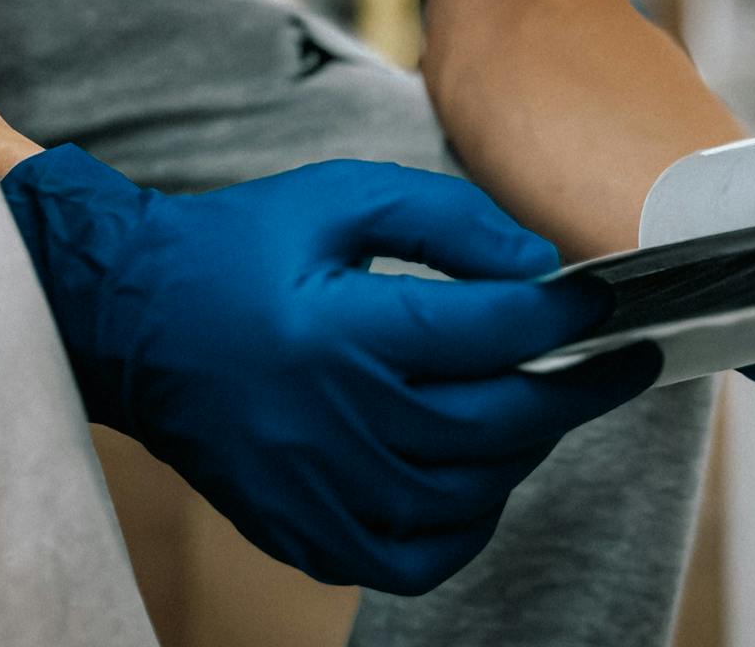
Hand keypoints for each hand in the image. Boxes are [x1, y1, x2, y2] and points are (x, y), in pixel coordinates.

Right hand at [2, 145, 658, 591]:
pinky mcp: (303, 531)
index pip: (483, 331)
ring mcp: (315, 490)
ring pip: (465, 495)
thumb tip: (536, 265)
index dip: (558, 313)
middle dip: (572, 387)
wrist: (134, 321)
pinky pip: (413, 557)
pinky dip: (466, 524)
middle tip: (621, 359)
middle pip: (491, 422)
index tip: (607, 297)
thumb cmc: (243, 246)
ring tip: (544, 399)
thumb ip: (445, 220)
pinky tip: (480, 471)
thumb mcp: (340, 197)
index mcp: (337, 329)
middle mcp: (330, 421)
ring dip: (523, 449)